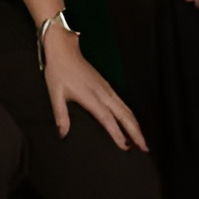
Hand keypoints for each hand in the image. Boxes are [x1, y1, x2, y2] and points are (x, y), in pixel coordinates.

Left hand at [42, 27, 146, 150]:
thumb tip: (62, 134)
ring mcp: (107, 89)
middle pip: (125, 116)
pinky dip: (130, 116)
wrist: (64, 50)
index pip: (108, 119)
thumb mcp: (55, 93)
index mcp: (91, 96)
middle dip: (136, 132)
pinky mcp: (107, 86)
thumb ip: (61, 116)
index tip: (125, 147)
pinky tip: (131, 123)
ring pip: (127, 110)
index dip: (117, 134)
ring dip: (136, 125)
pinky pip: (123, 104)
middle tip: (144, 148)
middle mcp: (103, 93)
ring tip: (141, 140)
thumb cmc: (59, 70)